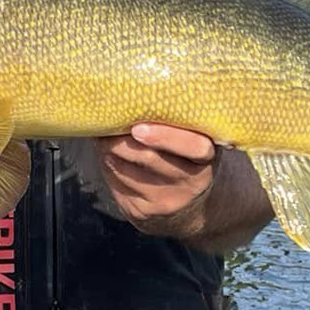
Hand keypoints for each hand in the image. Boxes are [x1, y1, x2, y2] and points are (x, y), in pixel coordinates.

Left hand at [97, 123, 218, 225]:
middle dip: (121, 138)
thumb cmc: (188, 161)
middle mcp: (189, 183)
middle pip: (148, 157)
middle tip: (107, 121)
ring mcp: (165, 201)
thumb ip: (181, 124)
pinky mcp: (142, 213)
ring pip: (126, 170)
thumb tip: (139, 96)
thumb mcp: (196, 143)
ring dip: (108, 150)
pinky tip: (108, 156)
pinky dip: (107, 165)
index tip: (138, 127)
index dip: (165, 136)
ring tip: (104, 136)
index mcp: (206, 160)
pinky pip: (116, 184)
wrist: (190, 209)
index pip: (194, 147)